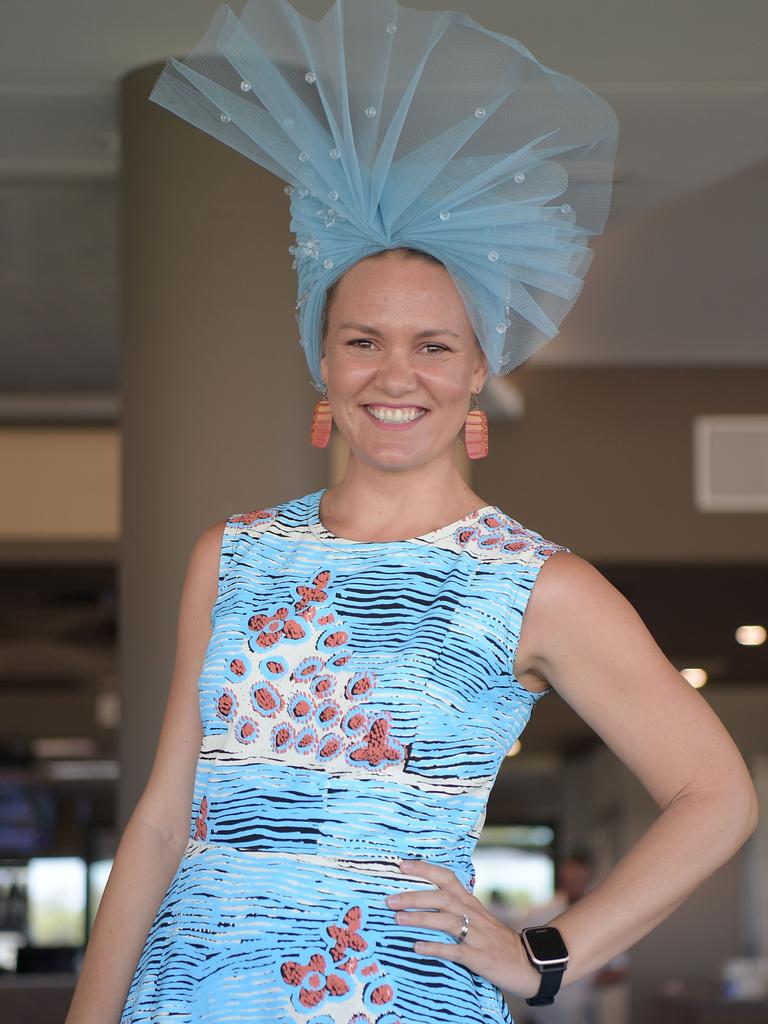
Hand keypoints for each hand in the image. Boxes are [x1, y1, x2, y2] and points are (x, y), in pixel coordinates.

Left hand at [388, 859, 542, 997]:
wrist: (529, 963)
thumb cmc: (498, 941)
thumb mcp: (480, 919)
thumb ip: (458, 908)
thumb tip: (429, 900)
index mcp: (472, 903)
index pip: (448, 878)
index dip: (426, 870)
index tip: (403, 864)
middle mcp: (473, 915)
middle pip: (442, 898)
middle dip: (414, 896)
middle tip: (389, 899)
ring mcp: (477, 936)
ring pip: (446, 921)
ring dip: (420, 918)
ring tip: (397, 918)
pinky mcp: (480, 957)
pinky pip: (455, 951)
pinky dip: (435, 948)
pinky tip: (417, 947)